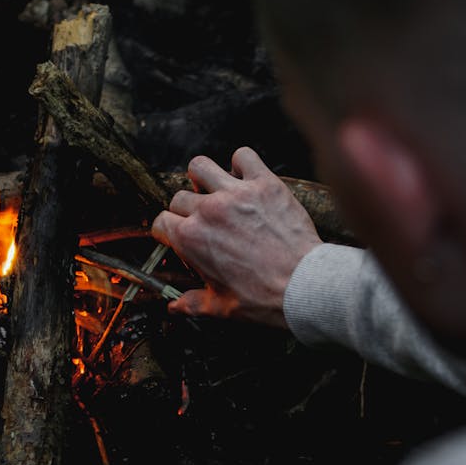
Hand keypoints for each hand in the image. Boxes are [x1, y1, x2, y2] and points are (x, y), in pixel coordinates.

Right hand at [151, 146, 321, 324]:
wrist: (303, 285)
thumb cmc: (263, 299)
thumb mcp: (221, 307)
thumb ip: (192, 303)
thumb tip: (174, 308)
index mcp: (191, 239)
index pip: (161, 222)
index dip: (168, 230)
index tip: (180, 235)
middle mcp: (208, 211)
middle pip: (179, 197)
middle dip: (186, 209)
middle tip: (203, 221)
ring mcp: (236, 194)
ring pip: (199, 166)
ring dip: (202, 177)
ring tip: (213, 189)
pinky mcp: (264, 184)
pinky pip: (243, 156)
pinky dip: (242, 163)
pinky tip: (245, 178)